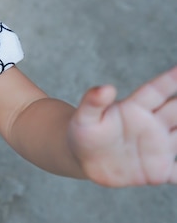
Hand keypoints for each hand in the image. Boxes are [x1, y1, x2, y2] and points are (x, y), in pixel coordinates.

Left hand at [69, 66, 176, 186]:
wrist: (82, 157)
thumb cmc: (82, 133)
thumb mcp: (84, 117)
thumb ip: (93, 102)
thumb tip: (105, 88)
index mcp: (135, 108)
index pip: (159, 90)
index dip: (172, 79)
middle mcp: (152, 124)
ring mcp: (158, 147)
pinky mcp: (159, 169)